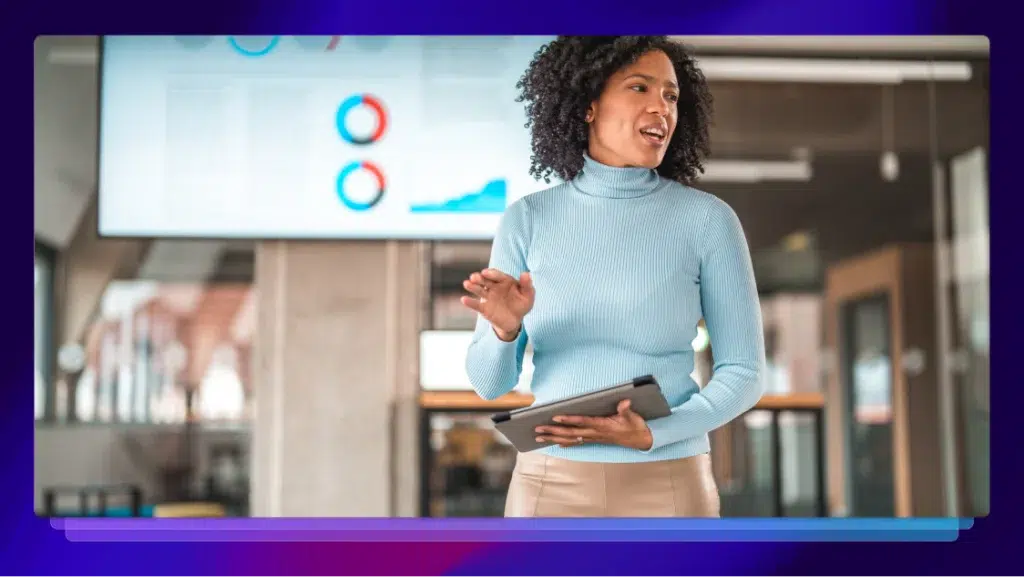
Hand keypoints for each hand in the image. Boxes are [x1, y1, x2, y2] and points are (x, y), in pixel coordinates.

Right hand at [460, 268, 534, 340]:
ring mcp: (488, 297)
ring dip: (472, 287)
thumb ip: (527, 285)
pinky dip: (470, 302)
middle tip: (474, 277)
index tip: (486, 272)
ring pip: (479, 290)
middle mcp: (494, 287)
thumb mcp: (528, 296)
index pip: (497, 275)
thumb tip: (526, 273)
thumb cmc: (522, 304)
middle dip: (479, 278)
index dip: (492, 273)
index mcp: (504, 281)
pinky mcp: (484, 308)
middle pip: (485, 280)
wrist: (515, 320)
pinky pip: (476, 305)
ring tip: (467, 284)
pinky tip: (464, 300)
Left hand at [534, 400, 653, 450]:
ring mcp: (593, 437)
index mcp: (602, 426)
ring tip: (539, 437)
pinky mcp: (594, 439)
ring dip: (554, 438)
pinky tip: (555, 444)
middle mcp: (595, 433)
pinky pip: (577, 442)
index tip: (555, 417)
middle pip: (570, 433)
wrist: (641, 440)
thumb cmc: (635, 426)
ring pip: (570, 439)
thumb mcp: (633, 417)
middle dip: (553, 431)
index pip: (582, 422)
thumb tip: (624, 402)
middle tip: (537, 429)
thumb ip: (626, 410)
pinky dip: (565, 443)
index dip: (569, 420)